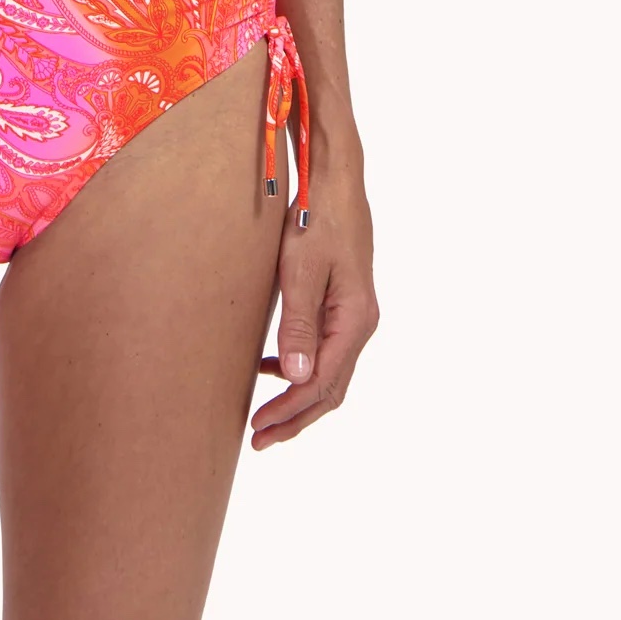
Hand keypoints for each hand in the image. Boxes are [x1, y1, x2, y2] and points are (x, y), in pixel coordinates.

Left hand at [250, 166, 377, 448]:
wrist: (334, 181)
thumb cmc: (315, 219)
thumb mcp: (300, 271)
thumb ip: (298, 325)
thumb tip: (297, 379)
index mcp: (355, 320)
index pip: (322, 384)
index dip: (290, 412)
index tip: (260, 429)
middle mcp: (360, 323)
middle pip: (331, 388)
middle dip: (296, 417)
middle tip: (259, 438)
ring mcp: (355, 313)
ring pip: (330, 373)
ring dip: (299, 397)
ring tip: (265, 414)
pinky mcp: (343, 302)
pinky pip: (326, 349)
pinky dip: (302, 367)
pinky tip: (274, 366)